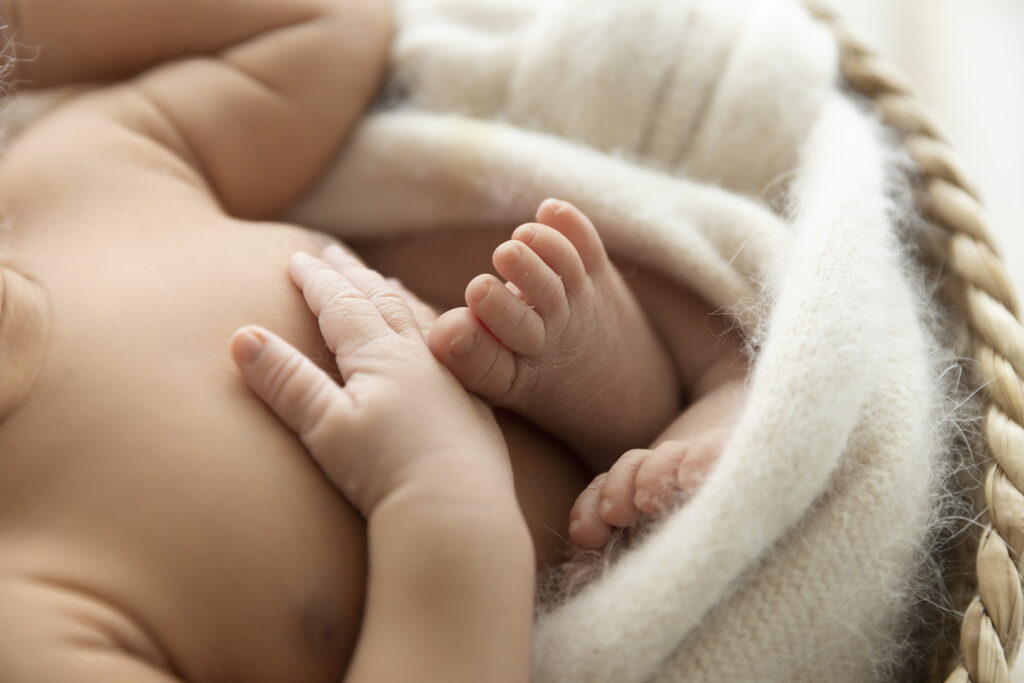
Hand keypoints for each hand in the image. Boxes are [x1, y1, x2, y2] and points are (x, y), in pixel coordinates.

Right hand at [230, 245, 514, 517]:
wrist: (458, 510)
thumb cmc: (387, 472)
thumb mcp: (326, 426)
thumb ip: (286, 380)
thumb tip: (241, 336)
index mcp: (380, 355)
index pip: (341, 304)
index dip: (316, 280)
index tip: (297, 257)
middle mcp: (419, 356)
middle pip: (380, 302)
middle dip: (352, 275)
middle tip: (333, 253)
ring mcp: (452, 378)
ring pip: (418, 321)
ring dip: (394, 297)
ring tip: (384, 282)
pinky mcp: (473, 406)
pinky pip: (449, 349)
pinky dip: (431, 331)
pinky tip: (435, 342)